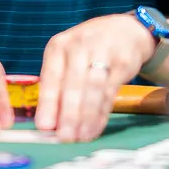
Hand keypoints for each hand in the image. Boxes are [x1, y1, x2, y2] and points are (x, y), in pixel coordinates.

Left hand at [35, 14, 154, 141]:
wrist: (125, 30)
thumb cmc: (88, 51)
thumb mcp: (68, 60)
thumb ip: (57, 87)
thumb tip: (48, 124)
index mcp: (59, 46)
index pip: (51, 76)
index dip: (48, 103)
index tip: (44, 127)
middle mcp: (79, 45)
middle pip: (72, 84)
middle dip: (68, 114)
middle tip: (64, 138)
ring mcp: (103, 51)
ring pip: (92, 89)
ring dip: (86, 116)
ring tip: (80, 137)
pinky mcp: (123, 62)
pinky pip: (110, 91)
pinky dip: (102, 113)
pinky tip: (95, 128)